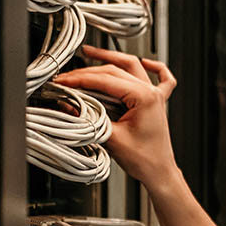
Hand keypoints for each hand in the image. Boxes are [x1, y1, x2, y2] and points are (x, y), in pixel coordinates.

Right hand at [53, 45, 178, 191]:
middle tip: (67, 76)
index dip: (80, 79)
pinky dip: (155, 68)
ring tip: (90, 52)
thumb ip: (89, 119)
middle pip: (115, 70)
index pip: (106, 80)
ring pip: (133, 67)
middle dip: (88, 71)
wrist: (159, 172)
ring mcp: (156, 96)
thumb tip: (69, 105)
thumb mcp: (111, 138)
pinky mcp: (157, 103)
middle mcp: (151, 93)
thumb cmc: (144, 160)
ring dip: (112, 58)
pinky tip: (147, 61)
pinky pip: (162, 79)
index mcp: (144, 97)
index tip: (63, 81)